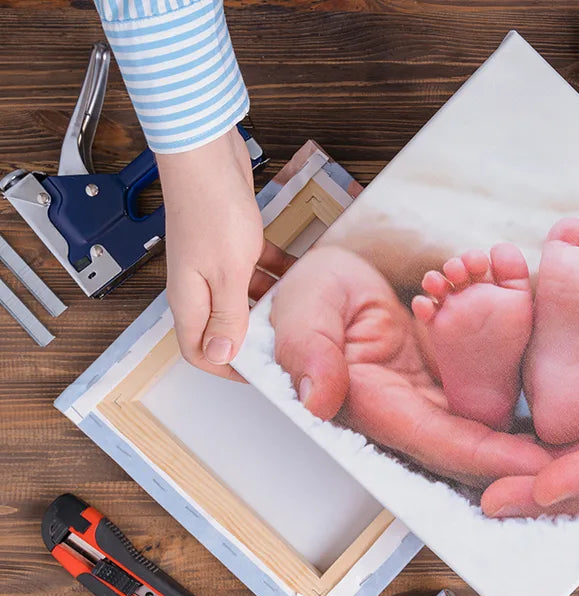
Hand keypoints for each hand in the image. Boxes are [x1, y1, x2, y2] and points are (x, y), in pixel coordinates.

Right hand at [158, 128, 287, 379]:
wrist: (207, 156)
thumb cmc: (211, 209)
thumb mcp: (228, 274)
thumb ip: (227, 316)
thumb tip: (222, 355)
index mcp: (190, 300)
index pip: (199, 351)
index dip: (227, 368)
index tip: (261, 373)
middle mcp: (199, 286)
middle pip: (226, 326)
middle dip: (256, 337)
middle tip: (291, 343)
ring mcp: (215, 264)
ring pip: (246, 298)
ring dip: (272, 305)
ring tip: (304, 310)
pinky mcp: (232, 242)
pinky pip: (258, 269)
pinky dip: (278, 273)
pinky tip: (302, 272)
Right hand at [270, 246, 551, 487]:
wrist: (331, 280)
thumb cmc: (312, 295)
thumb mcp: (304, 311)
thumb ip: (311, 352)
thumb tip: (320, 400)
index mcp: (380, 408)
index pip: (443, 444)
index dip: (491, 457)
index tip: (541, 465)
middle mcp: (417, 413)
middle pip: (482, 448)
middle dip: (532, 458)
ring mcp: (440, 397)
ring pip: (498, 425)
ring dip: (541, 432)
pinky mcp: (458, 375)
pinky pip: (501, 391)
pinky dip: (534, 395)